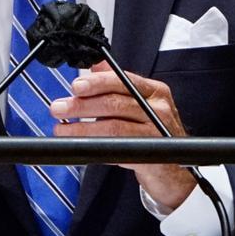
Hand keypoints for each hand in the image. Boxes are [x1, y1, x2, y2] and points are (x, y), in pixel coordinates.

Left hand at [50, 61, 195, 209]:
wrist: (175, 170)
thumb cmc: (154, 132)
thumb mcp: (140, 103)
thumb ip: (118, 84)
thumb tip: (96, 65)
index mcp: (155, 91)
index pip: (122, 80)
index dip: (97, 82)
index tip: (75, 86)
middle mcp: (158, 110)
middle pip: (115, 103)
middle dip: (82, 105)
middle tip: (59, 108)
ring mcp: (156, 133)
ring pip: (113, 127)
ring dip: (82, 128)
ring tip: (62, 129)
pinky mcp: (151, 156)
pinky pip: (118, 149)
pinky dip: (96, 147)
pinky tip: (81, 146)